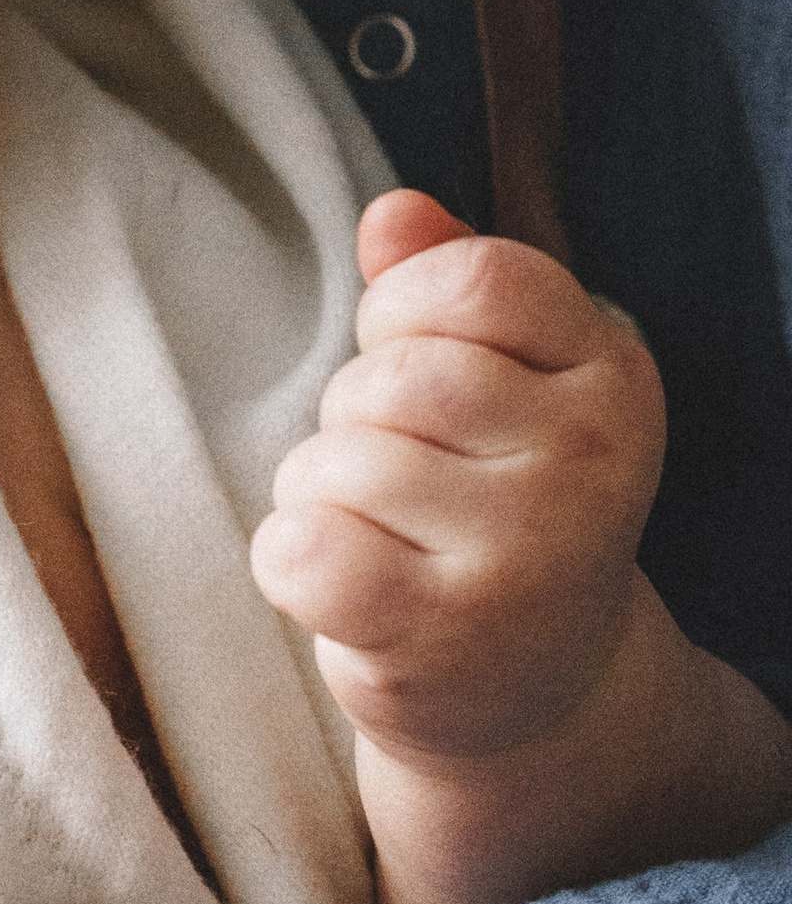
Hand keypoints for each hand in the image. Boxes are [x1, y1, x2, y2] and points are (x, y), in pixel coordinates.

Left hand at [251, 191, 665, 764]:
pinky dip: (291, 562)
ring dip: (324, 494)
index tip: (424, 365)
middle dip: (357, 417)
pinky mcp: (440, 635)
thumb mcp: (502, 381)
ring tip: (390, 540)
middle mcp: (588, 462)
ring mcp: (522, 555)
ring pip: (337, 460)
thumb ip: (444, 283)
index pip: (472, 279)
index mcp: (612, 376)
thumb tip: (392, 213)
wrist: (533, 691)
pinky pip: (300, 548)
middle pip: (391, 377)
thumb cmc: (494, 507)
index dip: (405, 314)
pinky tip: (350, 590)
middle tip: (409, 480)